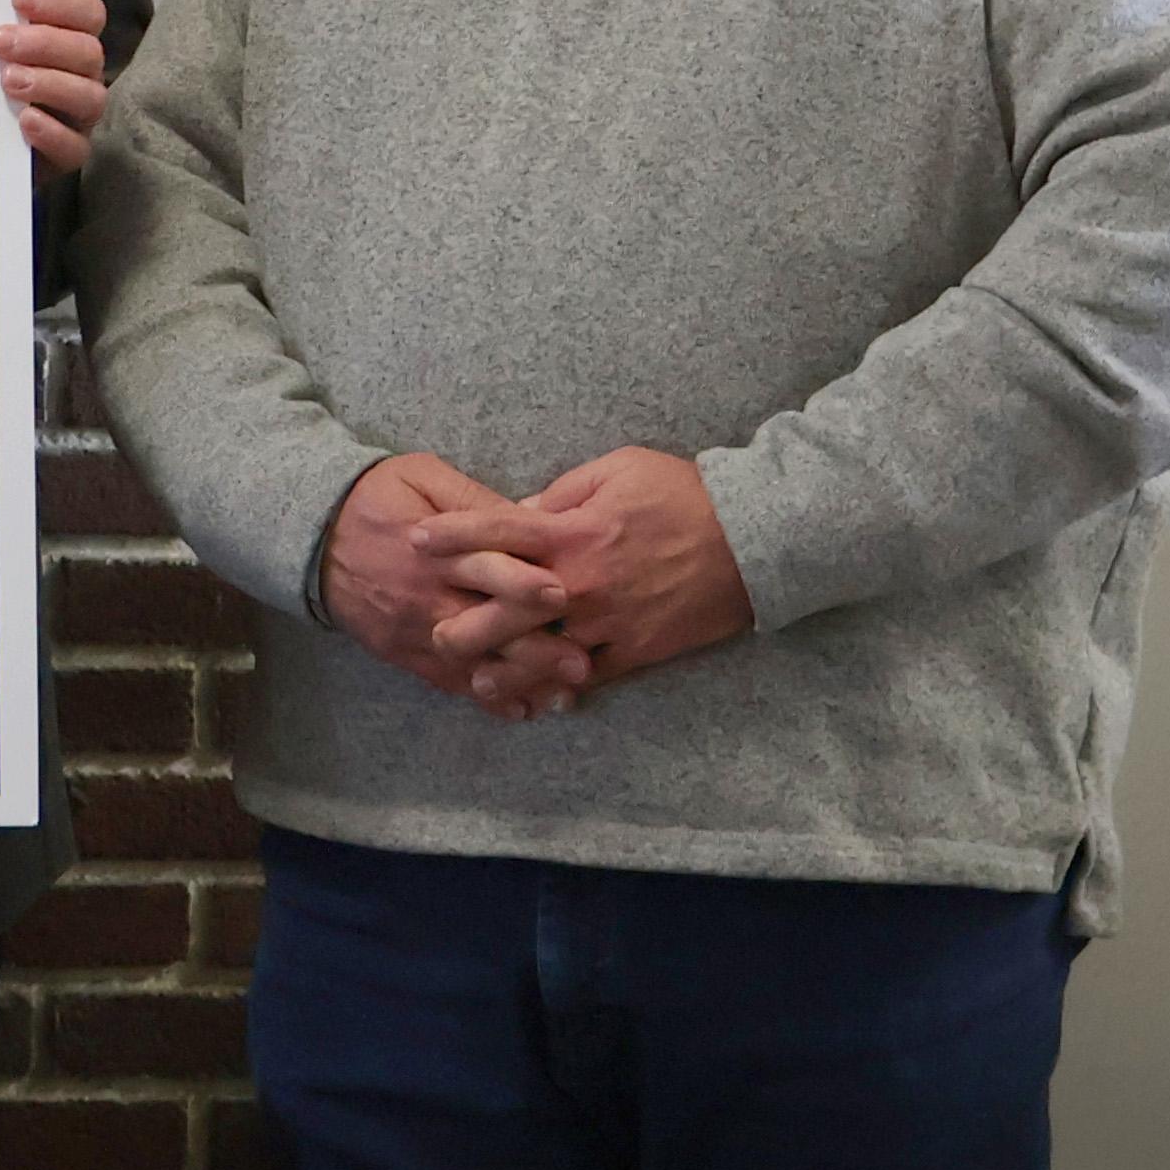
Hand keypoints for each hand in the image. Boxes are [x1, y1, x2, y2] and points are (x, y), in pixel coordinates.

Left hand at [0, 0, 113, 174]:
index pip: (87, 13)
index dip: (59, 3)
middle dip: (45, 43)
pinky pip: (75, 146)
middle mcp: (82, 76)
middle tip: (0, 42)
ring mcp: (79, 117)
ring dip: (50, 83)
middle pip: (88, 52)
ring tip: (9, 81)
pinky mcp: (68, 155)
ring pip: (90, 96)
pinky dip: (52, 132)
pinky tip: (24, 120)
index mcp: (69, 42)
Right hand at [319, 454, 591, 720]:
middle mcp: (425, 594)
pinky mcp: (400, 651)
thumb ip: (476, 500)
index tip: (564, 594)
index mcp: (435, 548)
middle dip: (535, 648)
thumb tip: (533, 519)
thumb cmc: (374, 495)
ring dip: (519, 681)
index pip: (484, 567)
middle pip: (486, 627)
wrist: (308, 532)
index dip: (523, 583)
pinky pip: (446, 682)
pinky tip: (521, 708)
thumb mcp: (423, 476)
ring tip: (564, 695)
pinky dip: (484, 698)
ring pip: (472, 664)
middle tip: (581, 663)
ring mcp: (412, 629)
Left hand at [414, 449, 753, 692]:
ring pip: (543, 651)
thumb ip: (563, 493)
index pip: (496, 532)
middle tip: (430, 630)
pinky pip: (590, 674)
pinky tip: (541, 699)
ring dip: (507, 667)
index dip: (451, 536)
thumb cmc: (685, 494)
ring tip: (476, 680)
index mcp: (571, 531)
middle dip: (465, 620)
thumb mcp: (618, 470)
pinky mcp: (637, 649)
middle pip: (506, 607)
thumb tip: (522, 513)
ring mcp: (607, 620)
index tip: (414, 541)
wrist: (755, 539)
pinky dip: (563, 685)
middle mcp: (580, 582)